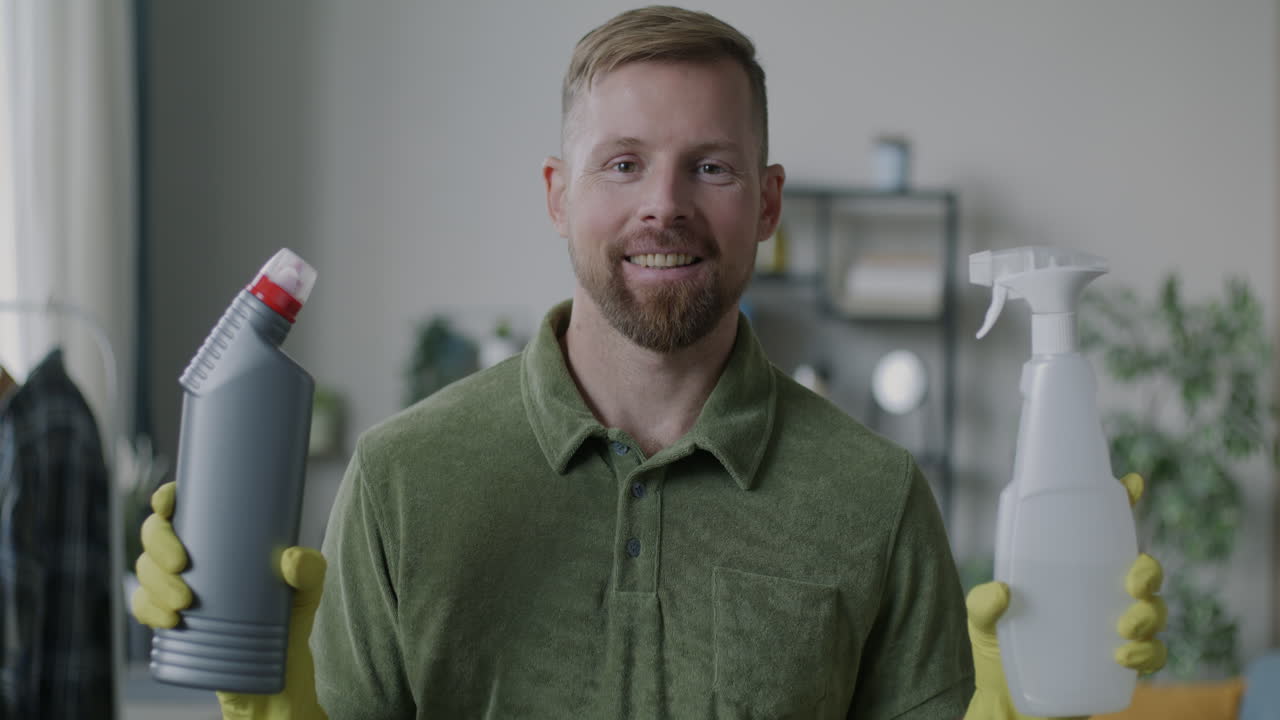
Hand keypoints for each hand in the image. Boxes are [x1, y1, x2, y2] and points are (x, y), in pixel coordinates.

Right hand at [130, 482, 328, 719]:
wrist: (277, 664)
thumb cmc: (290, 610)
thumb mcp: (308, 587)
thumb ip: (310, 570)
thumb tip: (291, 558)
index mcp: (218, 533)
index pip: (184, 505)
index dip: (166, 497)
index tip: (167, 503)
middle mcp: (192, 554)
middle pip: (155, 534)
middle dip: (158, 545)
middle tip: (181, 564)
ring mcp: (176, 585)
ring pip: (146, 570)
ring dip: (154, 582)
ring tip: (182, 602)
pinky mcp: (169, 617)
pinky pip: (143, 607)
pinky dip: (148, 611)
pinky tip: (166, 619)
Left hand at [962, 473, 1167, 719]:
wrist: (1011, 706)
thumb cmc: (999, 652)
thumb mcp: (982, 622)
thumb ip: (984, 605)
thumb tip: (1001, 591)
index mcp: (1071, 573)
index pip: (1103, 533)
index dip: (1123, 505)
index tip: (1132, 483)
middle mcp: (1098, 595)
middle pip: (1141, 569)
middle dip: (1149, 569)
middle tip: (1134, 580)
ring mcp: (1114, 628)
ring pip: (1155, 609)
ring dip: (1150, 614)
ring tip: (1124, 628)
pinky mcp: (1122, 663)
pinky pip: (1154, 654)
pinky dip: (1147, 654)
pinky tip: (1124, 656)